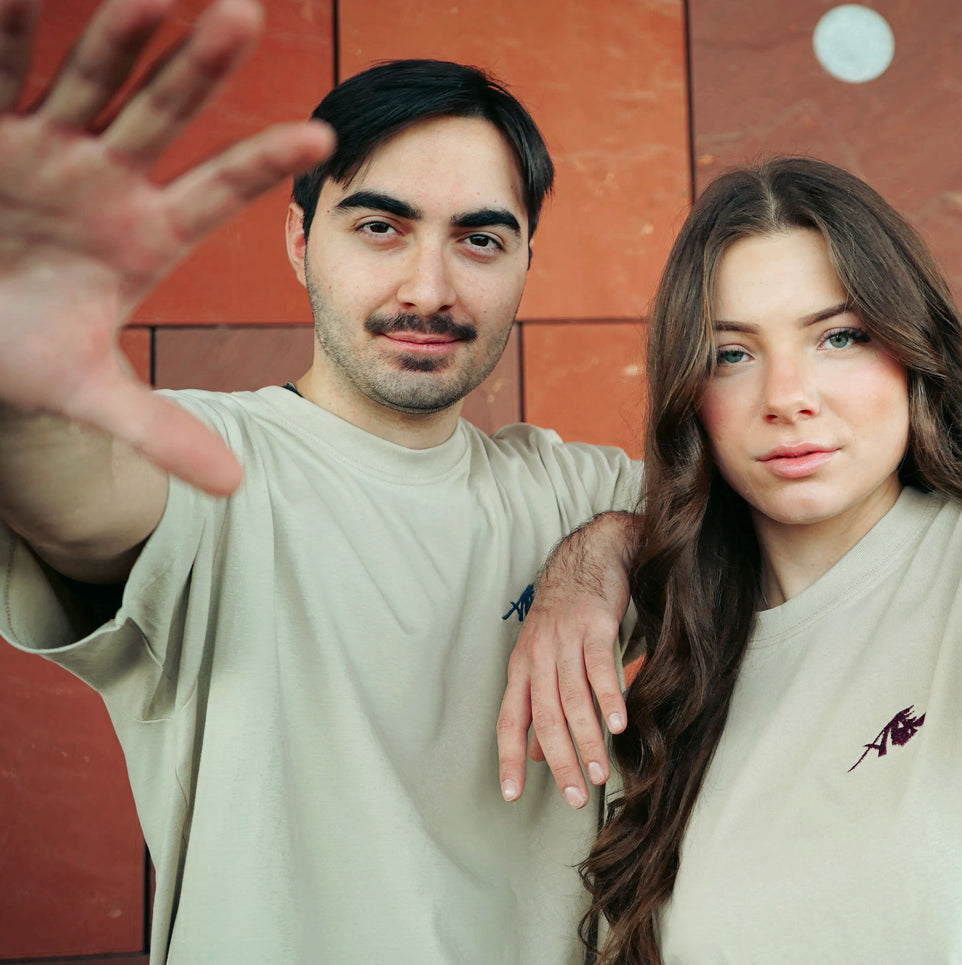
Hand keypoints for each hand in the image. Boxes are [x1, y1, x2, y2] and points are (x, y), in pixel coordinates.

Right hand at [0, 0, 332, 493]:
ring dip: (119, 36)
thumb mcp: (88, 393)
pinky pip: (1, 73)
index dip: (263, 165)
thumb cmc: (24, 355)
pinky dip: (11, 34)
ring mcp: (49, 150)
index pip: (218, 191)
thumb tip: (235, 489)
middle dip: (199, 70)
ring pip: (92, 82)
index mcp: (146, 234)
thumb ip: (160, 431)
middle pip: (164, 116)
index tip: (323, 140)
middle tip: (244, 14)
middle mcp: (107, 180)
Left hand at [497, 512, 637, 807]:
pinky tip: (618, 724)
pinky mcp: (594, 626)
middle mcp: (538, 657)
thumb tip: (532, 752)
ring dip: (587, 740)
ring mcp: (565, 641)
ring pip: (572, 700)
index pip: (510, 721)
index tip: (512, 794)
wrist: (588, 558)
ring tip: (600, 772)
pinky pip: (600, 668)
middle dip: (560, 761)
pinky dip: (608, 698)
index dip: (509, 758)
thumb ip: (537, 703)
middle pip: (545, 719)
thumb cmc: (566, 614)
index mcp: (522, 668)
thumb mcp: (542, 657)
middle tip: (575, 795)